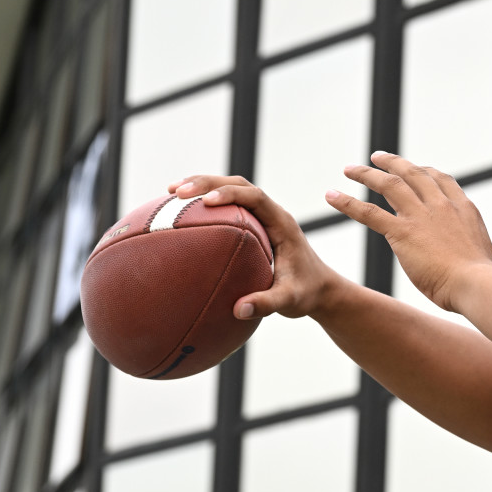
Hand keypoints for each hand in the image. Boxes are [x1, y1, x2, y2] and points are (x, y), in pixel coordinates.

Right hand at [167, 175, 342, 320]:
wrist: (320, 290)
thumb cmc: (307, 293)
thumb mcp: (290, 301)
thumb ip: (268, 303)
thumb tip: (238, 310)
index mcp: (282, 224)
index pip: (256, 198)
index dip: (230, 194)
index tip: (204, 201)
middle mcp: (272, 214)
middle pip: (239, 185)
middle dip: (207, 182)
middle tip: (176, 191)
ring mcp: (263, 218)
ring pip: (232, 190)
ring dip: (203, 186)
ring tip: (171, 192)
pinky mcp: (254, 225)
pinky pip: (228, 206)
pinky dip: (204, 203)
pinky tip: (180, 213)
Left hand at [328, 152, 491, 312]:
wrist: (477, 283)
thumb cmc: (481, 280)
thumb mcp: (479, 253)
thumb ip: (464, 246)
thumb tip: (461, 258)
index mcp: (463, 208)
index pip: (440, 179)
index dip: (424, 171)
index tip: (414, 168)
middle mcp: (441, 205)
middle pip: (413, 174)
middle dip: (393, 163)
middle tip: (377, 157)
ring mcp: (421, 216)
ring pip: (389, 185)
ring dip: (366, 175)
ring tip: (349, 169)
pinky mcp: (402, 232)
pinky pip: (369, 213)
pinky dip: (347, 202)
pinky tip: (331, 196)